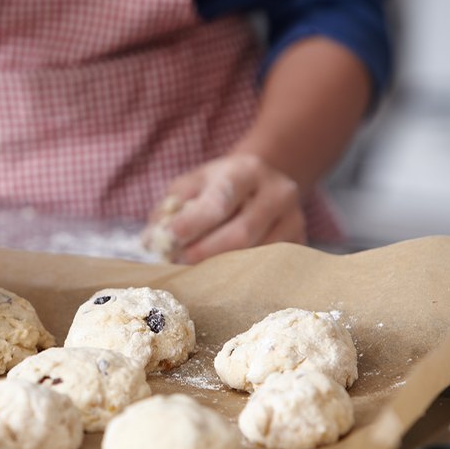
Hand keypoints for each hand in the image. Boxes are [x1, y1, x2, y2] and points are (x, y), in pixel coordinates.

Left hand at [144, 154, 305, 263]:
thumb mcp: (193, 184)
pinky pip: (269, 267)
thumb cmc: (218, 186)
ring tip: (195, 269)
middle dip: (206, 252)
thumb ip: (170, 208)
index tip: (171, 237)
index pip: (220, 200)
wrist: (263, 181)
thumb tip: (149, 241)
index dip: (194, 222)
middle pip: (241, 233)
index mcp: (246, 171)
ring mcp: (294, 219)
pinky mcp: (299, 243)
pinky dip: (241, 275)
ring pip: (257, 254)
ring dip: (221, 267)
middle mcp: (277, 192)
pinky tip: (221, 277)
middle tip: (180, 261)